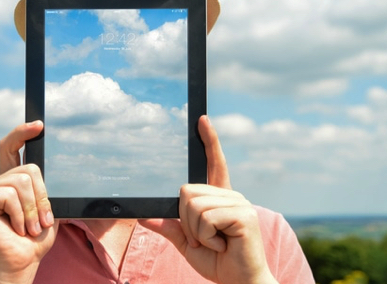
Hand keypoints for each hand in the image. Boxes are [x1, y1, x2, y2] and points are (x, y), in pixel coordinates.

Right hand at [0, 122, 55, 283]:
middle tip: (41, 221)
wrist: (19, 262)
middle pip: (28, 169)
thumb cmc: (33, 240)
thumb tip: (53, 171)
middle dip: (42, 197)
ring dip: (33, 210)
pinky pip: (10, 195)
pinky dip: (21, 215)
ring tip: (28, 228)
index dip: (22, 133)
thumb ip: (44, 189)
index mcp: (8, 182)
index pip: (11, 149)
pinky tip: (15, 228)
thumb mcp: (46, 210)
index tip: (39, 125)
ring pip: (22, 181)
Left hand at [140, 115, 276, 283]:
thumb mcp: (188, 243)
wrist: (240, 283)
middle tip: (205, 239)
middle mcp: (231, 195)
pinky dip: (205, 237)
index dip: (209, 140)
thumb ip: (170, 227)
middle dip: (186, 221)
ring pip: (192, 205)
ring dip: (196, 231)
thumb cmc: (219, 262)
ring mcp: (239, 203)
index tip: (201, 119)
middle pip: (186, 192)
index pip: (214, 163)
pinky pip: (205, 218)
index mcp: (220, 198)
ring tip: (215, 242)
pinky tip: (223, 244)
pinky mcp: (243, 214)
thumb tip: (143, 216)